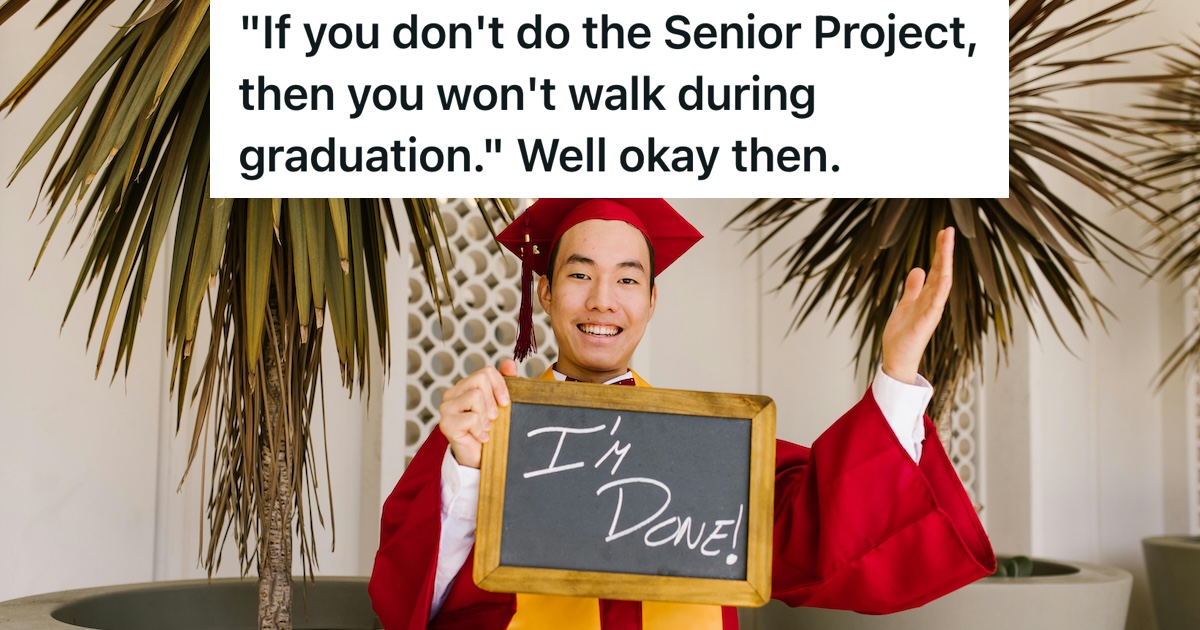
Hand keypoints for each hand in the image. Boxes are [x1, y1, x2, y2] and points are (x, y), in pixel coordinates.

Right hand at [438, 358, 517, 468]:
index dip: (500, 385)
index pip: (485, 372)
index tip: (505, 402)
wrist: (480, 458)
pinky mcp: (446, 424)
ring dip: (485, 416)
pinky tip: (480, 437)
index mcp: (464, 386)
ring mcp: (446, 408)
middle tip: (494, 418)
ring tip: (485, 428)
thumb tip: (509, 363)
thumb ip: (503, 383)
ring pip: (475, 396)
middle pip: (480, 380)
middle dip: (493, 401)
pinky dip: (480, 429)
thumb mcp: (499, 405)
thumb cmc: (490, 430)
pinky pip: (471, 418)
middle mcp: (451, 394)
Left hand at [880, 227, 954, 384]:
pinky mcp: (925, 322)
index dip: (940, 252)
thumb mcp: (906, 304)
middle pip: (941, 271)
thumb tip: (918, 269)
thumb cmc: (903, 335)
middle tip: (949, 230)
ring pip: (941, 282)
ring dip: (945, 263)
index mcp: (927, 296)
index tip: (944, 233)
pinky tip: (945, 275)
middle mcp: (932, 301)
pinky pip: (935, 303)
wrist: (898, 359)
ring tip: (947, 243)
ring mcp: (930, 311)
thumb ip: (913, 288)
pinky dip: (941, 289)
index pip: (936, 269)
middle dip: (945, 251)